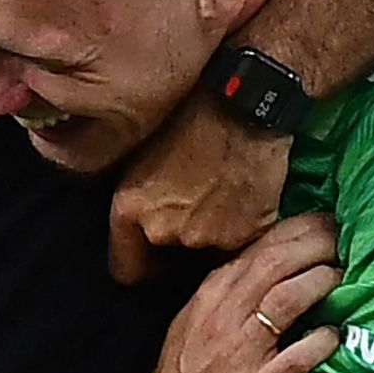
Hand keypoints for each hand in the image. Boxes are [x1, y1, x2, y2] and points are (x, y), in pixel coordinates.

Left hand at [108, 97, 292, 283]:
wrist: (241, 102)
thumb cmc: (192, 113)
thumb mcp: (141, 152)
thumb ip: (135, 199)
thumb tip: (137, 221)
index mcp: (130, 209)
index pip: (127, 270)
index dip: (140, 264)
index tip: (151, 259)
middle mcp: (164, 230)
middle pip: (170, 256)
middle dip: (179, 239)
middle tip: (195, 201)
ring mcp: (207, 236)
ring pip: (207, 250)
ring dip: (212, 232)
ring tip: (222, 194)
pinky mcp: (246, 234)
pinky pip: (241, 243)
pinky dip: (243, 228)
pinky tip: (243, 197)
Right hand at [118, 213, 343, 372]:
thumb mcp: (196, 323)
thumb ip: (230, 293)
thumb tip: (271, 265)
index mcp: (212, 296)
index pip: (258, 247)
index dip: (297, 229)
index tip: (325, 220)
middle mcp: (225, 315)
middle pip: (277, 261)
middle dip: (316, 242)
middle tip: (344, 235)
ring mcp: (242, 350)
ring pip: (288, 297)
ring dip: (322, 280)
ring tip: (344, 274)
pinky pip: (300, 355)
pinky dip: (323, 340)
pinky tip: (336, 334)